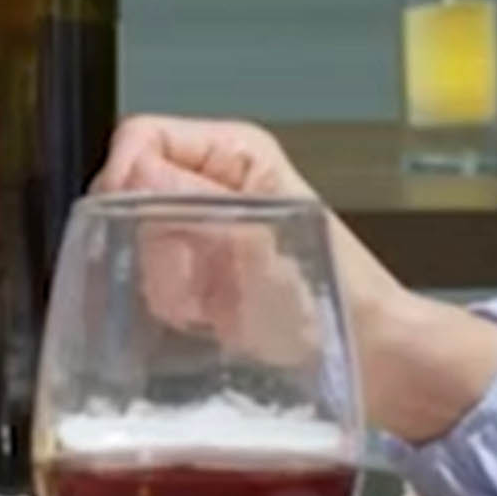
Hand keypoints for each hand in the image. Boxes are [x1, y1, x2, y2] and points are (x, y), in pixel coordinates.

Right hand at [96, 120, 496, 436]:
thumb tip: (133, 173)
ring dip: (168, 281)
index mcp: (235, 151)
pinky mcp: (198, 276)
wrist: (372, 358)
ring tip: (215, 303)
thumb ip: (195, 204)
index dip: (124, 176)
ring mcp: (202, 231)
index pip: (142, 137)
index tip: (132, 221)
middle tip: (195, 273)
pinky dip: (176, 307)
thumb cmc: (341, 296)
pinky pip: (151, 285)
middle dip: (151, 241)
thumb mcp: (263, 243)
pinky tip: (214, 318)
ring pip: (134, 244)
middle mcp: (213, 183)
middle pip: (128, 193)